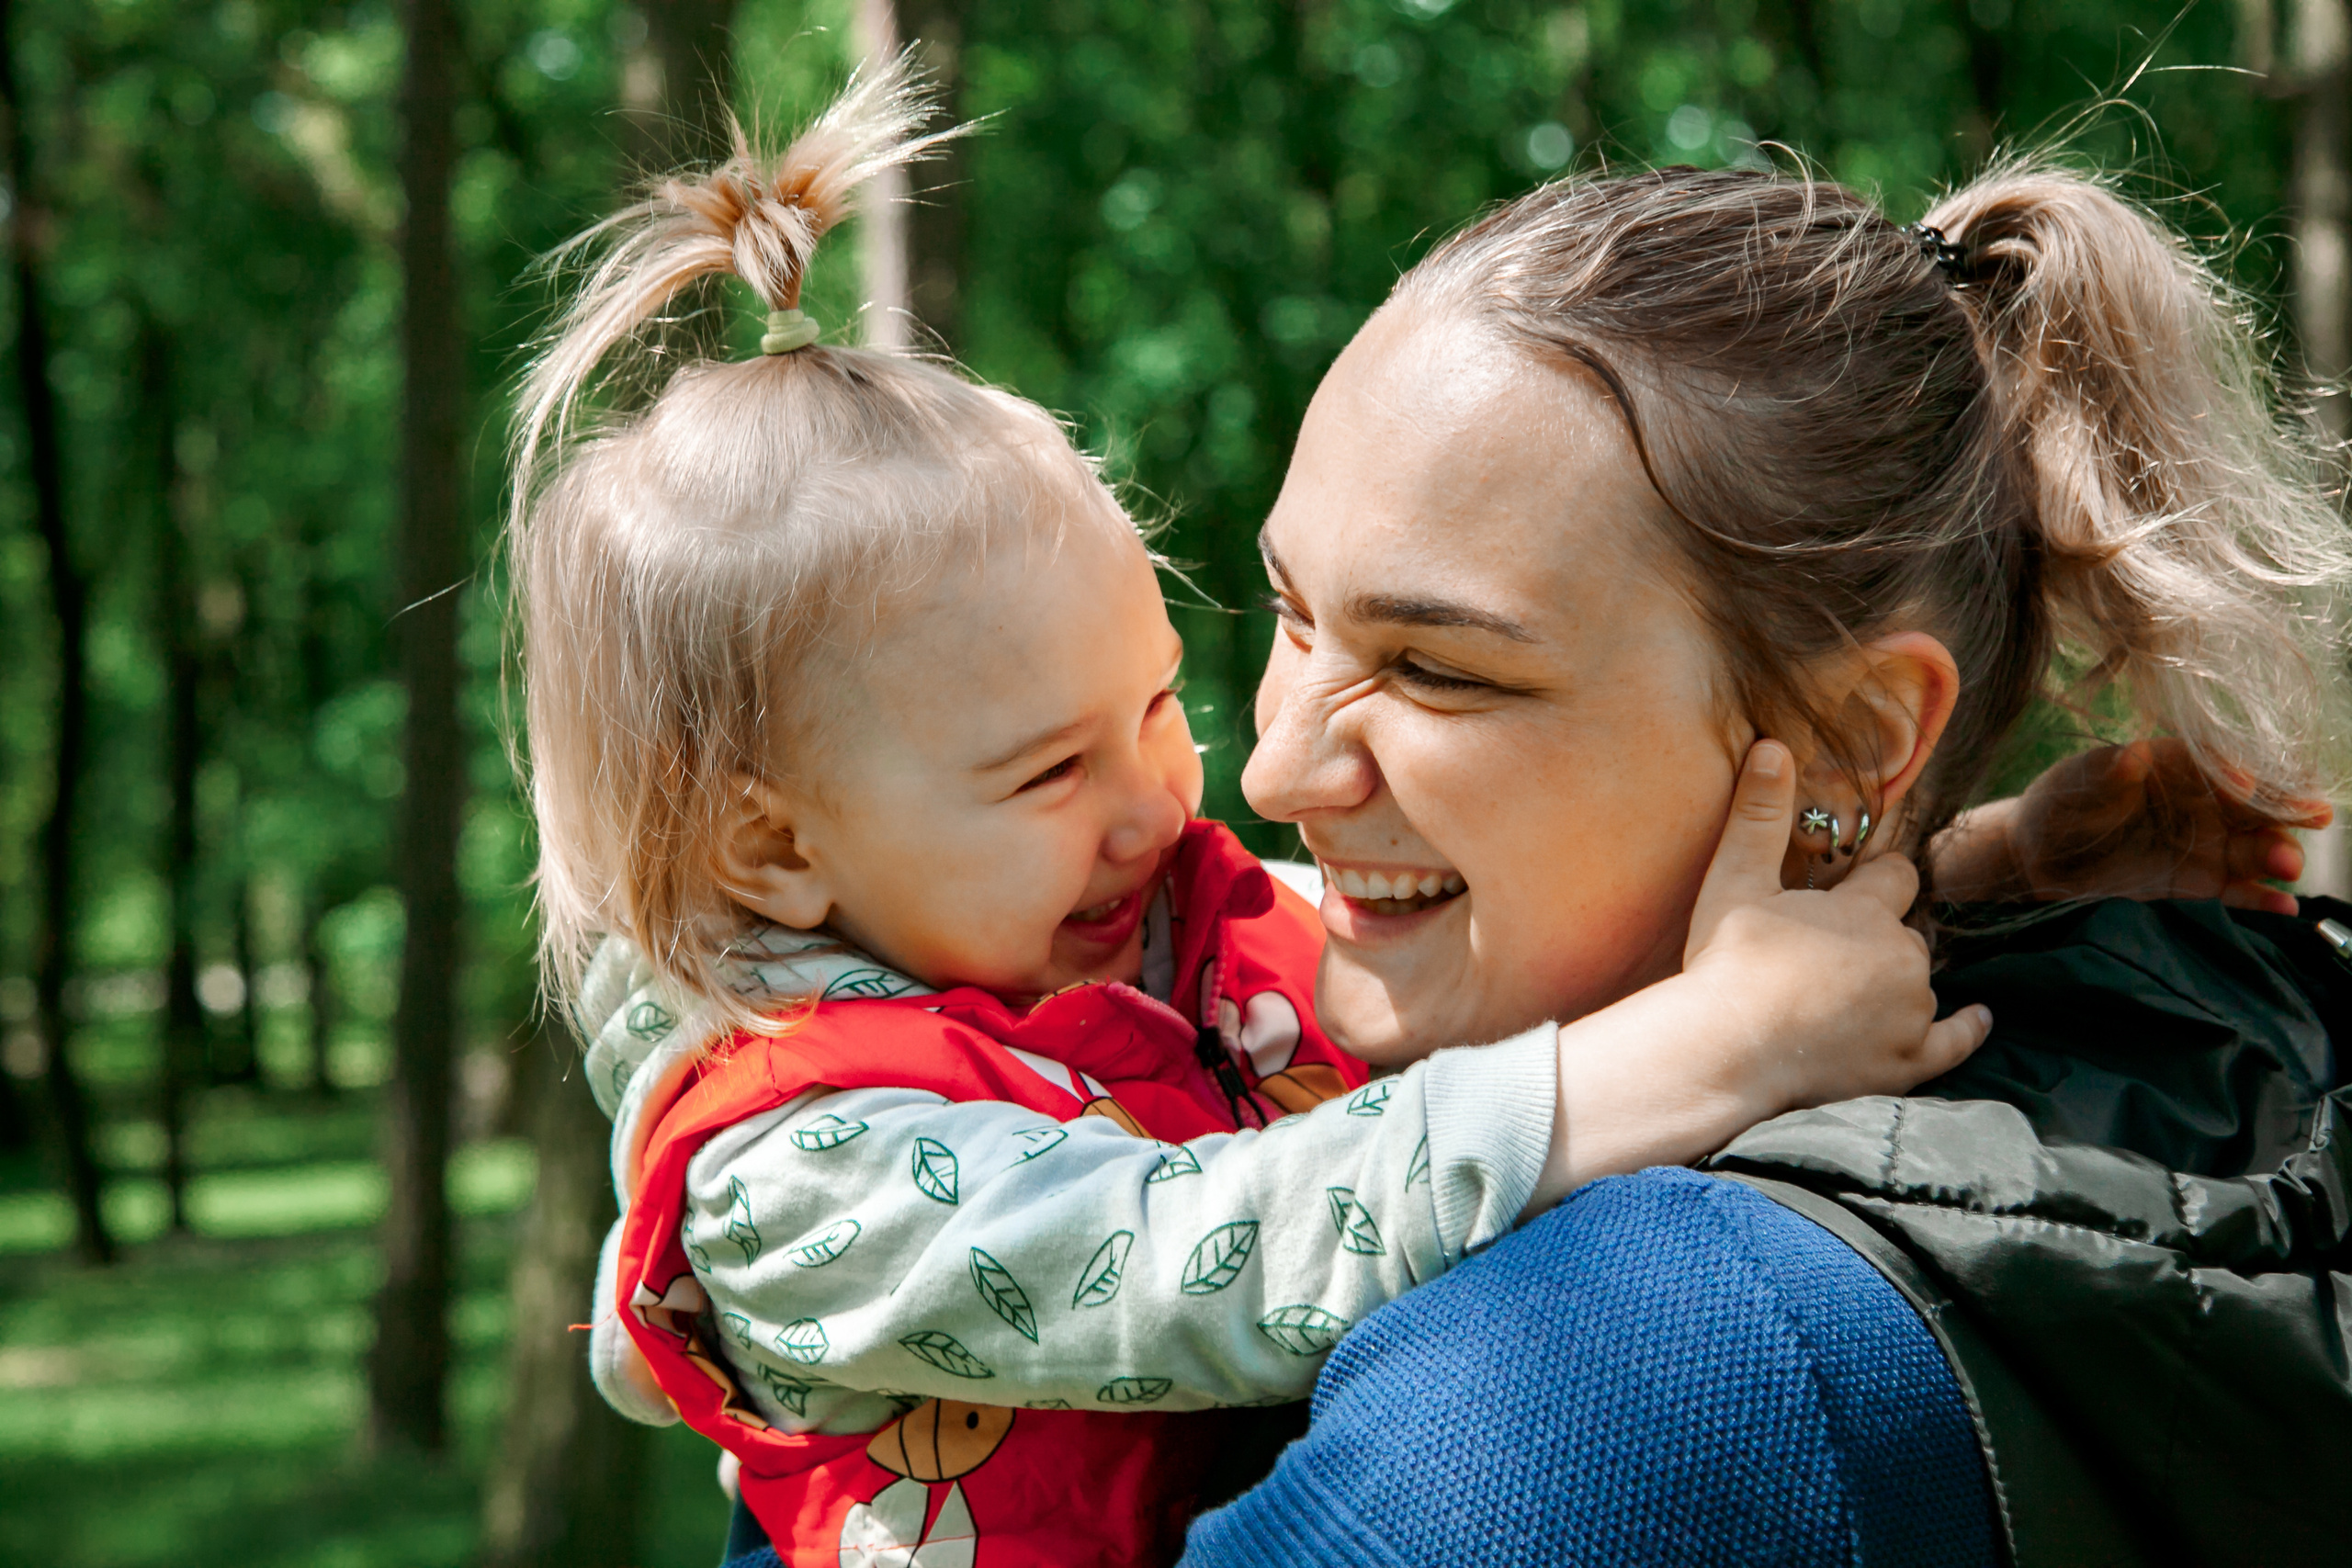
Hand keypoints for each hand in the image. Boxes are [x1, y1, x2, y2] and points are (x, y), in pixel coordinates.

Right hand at [1679, 738, 1989, 1110]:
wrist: (1726, 1050)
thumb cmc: (1726, 962)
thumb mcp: (1734, 880)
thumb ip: (1760, 814)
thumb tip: (1774, 744)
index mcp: (1865, 910)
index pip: (1894, 876)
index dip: (1875, 879)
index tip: (1856, 886)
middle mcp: (1901, 957)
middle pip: (1905, 933)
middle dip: (1878, 937)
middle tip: (1829, 951)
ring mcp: (1910, 1011)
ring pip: (1920, 982)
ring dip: (1896, 981)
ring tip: (1852, 993)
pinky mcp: (1908, 1061)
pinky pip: (1954, 1041)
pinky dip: (1967, 1029)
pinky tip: (1980, 1019)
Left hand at [1930, 739, 2328, 914]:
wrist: (2036, 858)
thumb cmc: (2057, 806)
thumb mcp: (2075, 785)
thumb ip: (2106, 773)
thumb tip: (2133, 754)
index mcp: (2176, 764)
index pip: (2221, 763)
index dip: (2241, 771)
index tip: (2249, 783)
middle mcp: (2202, 802)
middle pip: (2255, 804)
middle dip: (2286, 809)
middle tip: (2313, 817)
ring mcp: (2206, 844)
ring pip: (2256, 847)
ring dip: (2278, 854)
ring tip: (2288, 866)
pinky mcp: (2199, 884)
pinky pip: (2238, 891)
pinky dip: (2261, 899)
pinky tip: (2284, 908)